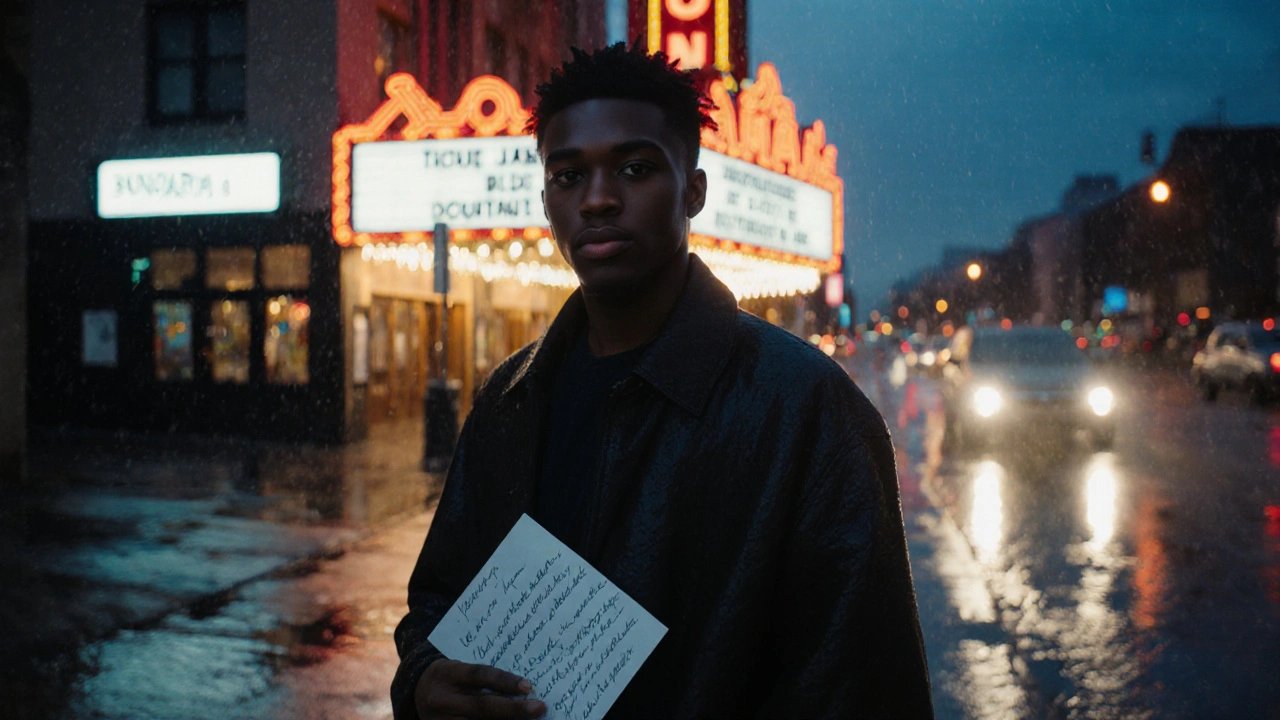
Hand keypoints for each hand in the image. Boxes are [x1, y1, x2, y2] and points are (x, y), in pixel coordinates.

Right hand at [414, 658, 546, 718]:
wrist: (416, 691)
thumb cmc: (450, 676)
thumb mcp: (460, 667)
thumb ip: (485, 676)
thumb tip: (523, 686)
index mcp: (448, 673)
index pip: (479, 675)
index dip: (504, 680)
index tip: (528, 686)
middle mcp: (443, 699)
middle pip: (482, 706)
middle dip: (513, 709)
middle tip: (539, 708)